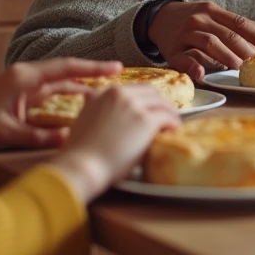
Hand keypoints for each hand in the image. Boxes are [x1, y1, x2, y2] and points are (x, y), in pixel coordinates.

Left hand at [0, 58, 122, 149]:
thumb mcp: (7, 133)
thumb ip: (38, 137)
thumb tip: (68, 140)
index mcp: (24, 78)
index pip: (66, 68)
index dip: (93, 67)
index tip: (116, 66)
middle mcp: (26, 76)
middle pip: (66, 70)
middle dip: (92, 71)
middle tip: (118, 73)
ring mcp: (24, 84)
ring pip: (60, 79)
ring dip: (82, 82)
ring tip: (106, 88)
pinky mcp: (21, 93)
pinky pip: (52, 89)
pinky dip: (69, 91)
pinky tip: (82, 98)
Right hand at [50, 84, 179, 202]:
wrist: (83, 165)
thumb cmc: (80, 150)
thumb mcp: (82, 117)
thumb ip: (90, 105)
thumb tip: (88, 95)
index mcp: (107, 92)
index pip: (136, 89)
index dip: (147, 99)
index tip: (151, 107)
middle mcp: (122, 94)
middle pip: (151, 93)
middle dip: (161, 103)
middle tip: (166, 114)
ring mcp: (135, 106)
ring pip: (162, 103)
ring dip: (170, 112)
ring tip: (173, 122)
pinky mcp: (146, 121)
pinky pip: (167, 118)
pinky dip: (174, 123)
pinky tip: (174, 130)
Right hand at [148, 0, 254, 79]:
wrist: (159, 17)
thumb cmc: (193, 20)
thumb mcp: (209, 14)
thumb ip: (229, 26)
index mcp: (212, 11)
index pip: (238, 23)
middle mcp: (199, 19)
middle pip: (226, 34)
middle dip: (244, 50)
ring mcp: (185, 33)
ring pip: (209, 43)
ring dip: (226, 56)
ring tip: (238, 68)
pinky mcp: (172, 49)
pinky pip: (184, 58)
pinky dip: (193, 66)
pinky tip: (202, 74)